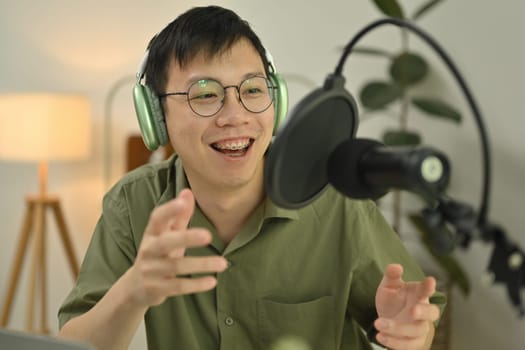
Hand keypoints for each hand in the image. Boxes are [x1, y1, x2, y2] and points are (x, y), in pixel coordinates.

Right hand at [126, 189, 227, 306]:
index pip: (157, 218)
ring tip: (223, 263)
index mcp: (151, 233)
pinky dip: (196, 284)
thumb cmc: (159, 253)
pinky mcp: (155, 289)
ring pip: (176, 266)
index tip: (183, 202)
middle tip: (208, 235)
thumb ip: (179, 215)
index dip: (169, 209)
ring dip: (201, 264)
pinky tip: (212, 281)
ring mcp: (150, 271)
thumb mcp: (168, 234)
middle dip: (186, 238)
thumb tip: (188, 191)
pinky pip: (178, 286)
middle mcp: (148, 250)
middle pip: (166, 242)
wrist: (135, 287)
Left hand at [374, 264, 439, 349]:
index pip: (426, 290)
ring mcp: (419, 329)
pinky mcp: (413, 343)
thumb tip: (396, 267)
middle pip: (432, 313)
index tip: (430, 281)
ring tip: (379, 324)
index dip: (428, 286)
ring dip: (398, 328)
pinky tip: (380, 336)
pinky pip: (407, 346)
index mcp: (418, 295)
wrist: (388, 322)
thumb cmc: (393, 301)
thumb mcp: (389, 286)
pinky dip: (394, 342)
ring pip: (416, 331)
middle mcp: (422, 312)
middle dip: (424, 311)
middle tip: (413, 310)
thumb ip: (391, 275)